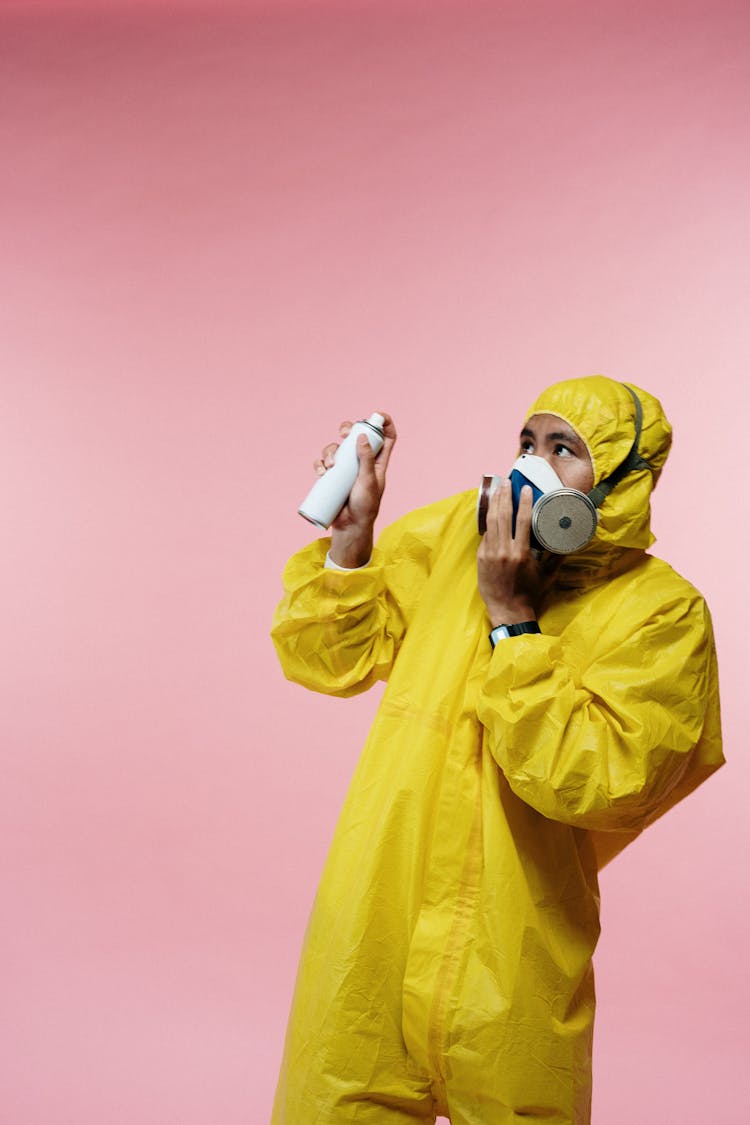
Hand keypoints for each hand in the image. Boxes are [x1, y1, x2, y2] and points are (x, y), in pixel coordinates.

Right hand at [313, 413, 396, 566]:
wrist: (350, 527)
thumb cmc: (365, 507)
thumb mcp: (369, 482)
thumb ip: (367, 459)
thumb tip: (362, 436)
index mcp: (378, 461)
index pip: (386, 437)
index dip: (384, 423)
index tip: (377, 414)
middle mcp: (362, 461)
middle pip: (356, 436)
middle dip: (348, 429)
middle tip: (344, 433)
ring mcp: (346, 469)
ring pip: (337, 448)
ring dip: (330, 451)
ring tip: (330, 467)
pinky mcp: (333, 477)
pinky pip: (323, 463)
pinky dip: (320, 463)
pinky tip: (321, 471)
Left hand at [477, 480, 560, 624]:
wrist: (508, 610)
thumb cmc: (530, 593)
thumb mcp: (548, 575)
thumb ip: (557, 557)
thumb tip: (570, 541)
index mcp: (521, 554)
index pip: (521, 520)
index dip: (524, 502)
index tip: (525, 489)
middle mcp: (504, 551)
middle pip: (502, 516)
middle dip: (504, 496)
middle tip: (507, 482)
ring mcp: (490, 554)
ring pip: (491, 522)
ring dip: (494, 504)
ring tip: (497, 489)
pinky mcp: (481, 558)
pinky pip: (485, 535)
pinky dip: (489, 521)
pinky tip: (491, 510)